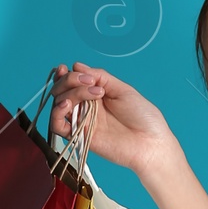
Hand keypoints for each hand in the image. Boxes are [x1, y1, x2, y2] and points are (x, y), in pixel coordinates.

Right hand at [49, 63, 175, 179]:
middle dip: (69, 80)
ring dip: (68, 93)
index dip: (67, 74)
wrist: (151, 143)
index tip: (70, 67)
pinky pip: (57, 126)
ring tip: (90, 92)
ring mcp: (82, 121)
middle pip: (62, 90)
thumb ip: (101, 77)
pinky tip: (68, 104)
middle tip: (89, 81)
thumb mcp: (123, 90)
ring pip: (59, 104)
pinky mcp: (79, 136)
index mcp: (96, 94)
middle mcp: (86, 107)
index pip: (72, 81)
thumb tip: (77, 66)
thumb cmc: (143, 118)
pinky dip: (56, 113)